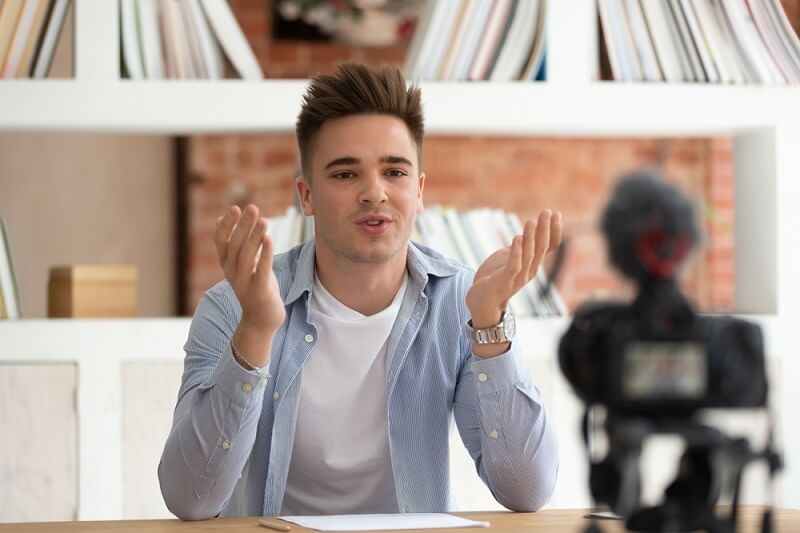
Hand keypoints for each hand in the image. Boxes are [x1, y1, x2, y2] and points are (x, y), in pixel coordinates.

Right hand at [215, 205, 285, 364]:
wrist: (261, 321)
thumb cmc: (254, 288)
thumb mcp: (241, 265)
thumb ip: (232, 244)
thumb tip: (220, 220)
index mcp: (227, 265)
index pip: (221, 242)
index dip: (227, 225)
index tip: (235, 208)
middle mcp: (233, 273)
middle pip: (235, 245)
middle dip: (243, 226)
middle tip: (252, 208)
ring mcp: (245, 283)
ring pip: (247, 256)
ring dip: (254, 236)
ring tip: (263, 220)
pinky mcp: (260, 291)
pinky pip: (261, 269)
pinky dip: (264, 254)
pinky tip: (269, 238)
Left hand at [465, 210, 561, 327]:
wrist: (482, 301)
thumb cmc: (495, 277)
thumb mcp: (509, 257)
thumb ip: (519, 247)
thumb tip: (526, 232)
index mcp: (533, 263)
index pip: (550, 246)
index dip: (554, 230)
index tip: (556, 213)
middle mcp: (530, 270)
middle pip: (542, 248)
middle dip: (545, 229)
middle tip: (547, 212)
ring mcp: (519, 277)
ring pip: (529, 255)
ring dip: (531, 237)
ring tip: (531, 221)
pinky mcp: (505, 281)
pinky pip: (514, 265)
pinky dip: (516, 252)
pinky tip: (517, 237)